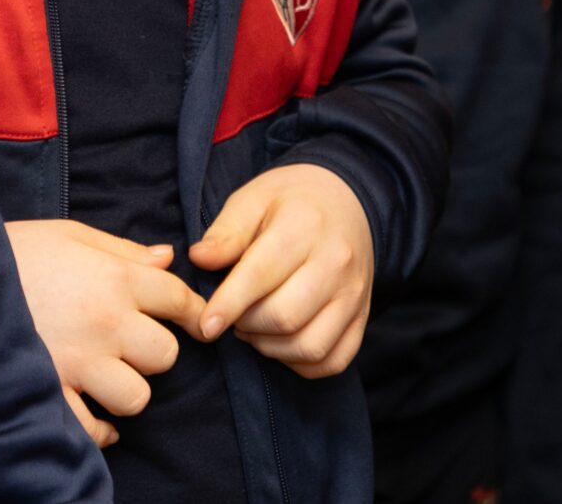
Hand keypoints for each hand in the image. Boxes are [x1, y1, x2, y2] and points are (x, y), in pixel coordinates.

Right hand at [6, 219, 207, 447]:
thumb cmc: (13, 249)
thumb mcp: (70, 234)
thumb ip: (123, 250)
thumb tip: (167, 258)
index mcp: (114, 278)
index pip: (177, 298)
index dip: (192, 310)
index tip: (195, 320)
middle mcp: (105, 323)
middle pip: (165, 355)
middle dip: (154, 351)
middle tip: (132, 344)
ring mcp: (78, 363)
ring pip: (136, 396)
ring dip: (127, 389)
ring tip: (107, 376)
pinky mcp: (48, 393)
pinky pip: (93, 429)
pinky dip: (99, 429)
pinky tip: (94, 413)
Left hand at [188, 164, 374, 379]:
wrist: (346, 201)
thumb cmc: (291, 202)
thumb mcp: (253, 199)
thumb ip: (227, 232)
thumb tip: (199, 259)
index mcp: (305, 225)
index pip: (262, 274)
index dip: (229, 305)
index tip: (205, 325)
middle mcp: (337, 261)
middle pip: (285, 317)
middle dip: (246, 325)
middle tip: (233, 314)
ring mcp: (354, 293)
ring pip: (309, 346)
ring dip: (270, 347)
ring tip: (254, 327)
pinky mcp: (362, 317)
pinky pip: (332, 360)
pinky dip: (299, 363)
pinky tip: (281, 341)